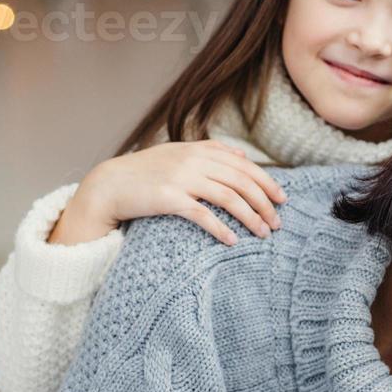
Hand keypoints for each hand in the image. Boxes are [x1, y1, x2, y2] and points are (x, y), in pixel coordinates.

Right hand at [49, 140, 287, 246]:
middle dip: (265, 203)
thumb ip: (210, 151)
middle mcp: (193, 161)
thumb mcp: (178, 153)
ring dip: (251, 217)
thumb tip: (242, 155)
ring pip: (229, 198)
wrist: (108, 185)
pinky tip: (233, 241)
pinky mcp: (169, 198)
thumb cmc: (146, 173)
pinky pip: (202, 214)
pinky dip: (221, 228)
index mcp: (199, 150)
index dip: (267, 182)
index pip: (244, 165)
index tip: (283, 199)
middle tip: (278, 222)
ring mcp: (181, 178)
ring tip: (263, 233)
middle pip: (242, 182)